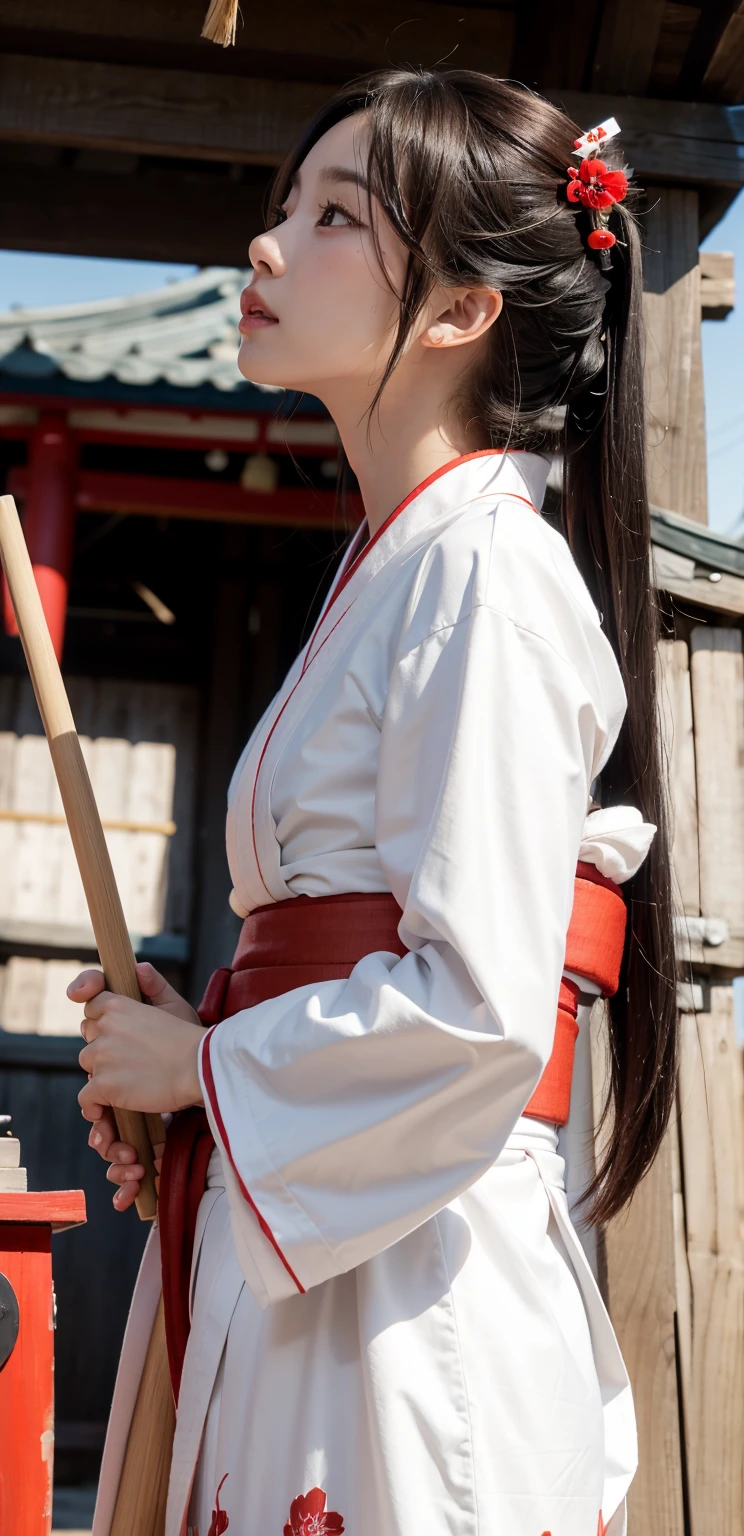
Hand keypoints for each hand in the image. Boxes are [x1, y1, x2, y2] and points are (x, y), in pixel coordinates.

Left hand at [68, 961, 206, 1210]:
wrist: (201, 1069)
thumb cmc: (192, 1040)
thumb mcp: (176, 1004)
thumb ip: (154, 985)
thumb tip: (138, 968)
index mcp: (119, 1006)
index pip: (92, 1006)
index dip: (102, 1020)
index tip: (115, 1032)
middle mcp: (105, 1028)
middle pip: (88, 1037)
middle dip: (104, 1047)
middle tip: (129, 1059)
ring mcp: (102, 1057)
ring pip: (88, 1065)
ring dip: (103, 1073)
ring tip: (128, 1081)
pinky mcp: (103, 1086)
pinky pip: (85, 1098)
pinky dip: (94, 1106)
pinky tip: (107, 1109)